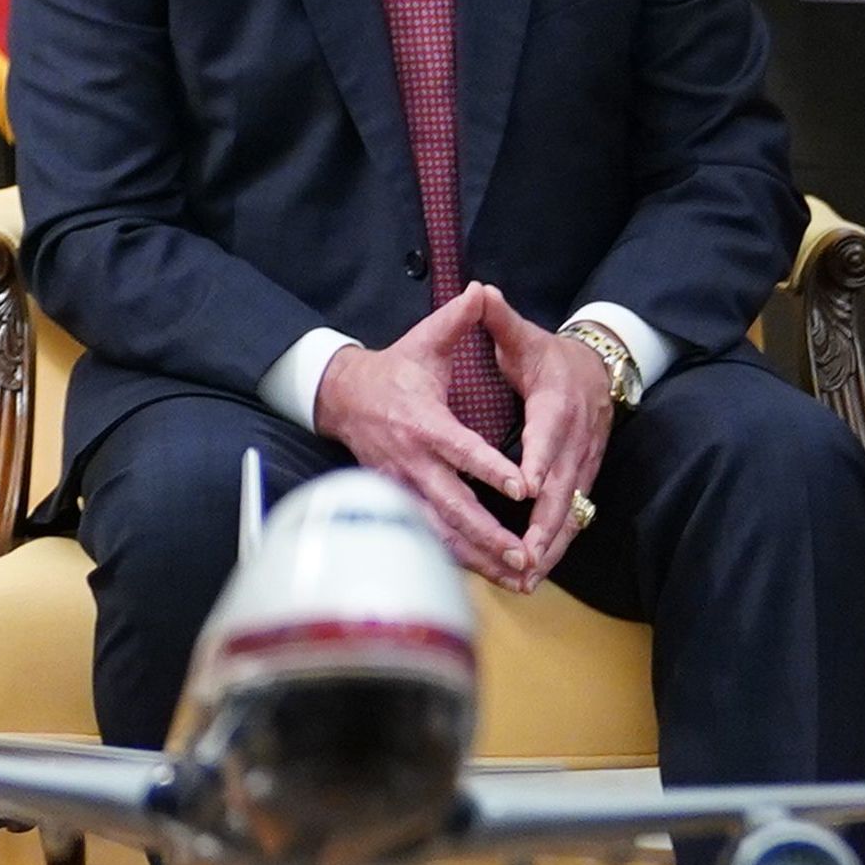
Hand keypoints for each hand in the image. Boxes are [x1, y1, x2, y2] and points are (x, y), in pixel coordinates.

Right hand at [311, 289, 529, 580]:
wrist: (341, 397)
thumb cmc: (393, 369)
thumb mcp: (423, 341)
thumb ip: (458, 319)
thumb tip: (484, 290)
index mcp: (424, 423)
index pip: (461, 451)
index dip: (490, 469)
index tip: (521, 487)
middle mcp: (413, 462)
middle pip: (453, 507)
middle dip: (489, 534)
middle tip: (523, 553)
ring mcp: (402, 487)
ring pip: (443, 532)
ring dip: (479, 557)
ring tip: (516, 575)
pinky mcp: (398, 502)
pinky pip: (431, 536)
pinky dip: (459, 558)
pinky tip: (489, 574)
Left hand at [473, 297, 619, 591]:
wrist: (599, 366)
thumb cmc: (550, 355)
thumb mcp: (524, 336)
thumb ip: (500, 320)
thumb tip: (482, 291)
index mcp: (557, 403)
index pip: (548, 434)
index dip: (538, 460)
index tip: (524, 486)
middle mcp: (575, 438)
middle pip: (563, 486)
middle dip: (545, 522)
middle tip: (525, 553)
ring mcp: (584, 462)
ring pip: (570, 509)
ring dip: (551, 544)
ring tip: (528, 575)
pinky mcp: (584, 478)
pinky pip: (573, 515)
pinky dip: (558, 543)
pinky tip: (539, 569)